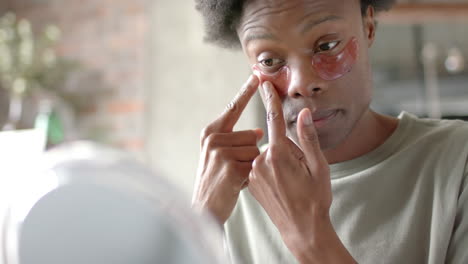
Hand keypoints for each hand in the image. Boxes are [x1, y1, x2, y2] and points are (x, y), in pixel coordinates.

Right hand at [192, 75, 262, 224]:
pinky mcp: (229, 165)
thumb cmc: (217, 181)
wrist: (204, 208)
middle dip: (250, 154)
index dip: (246, 91)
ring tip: (234, 177)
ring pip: (256, 150)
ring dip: (251, 165)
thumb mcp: (219, 155)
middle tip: (232, 169)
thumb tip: (259, 133)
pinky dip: (250, 175)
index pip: (233, 108)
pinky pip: (255, 163)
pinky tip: (235, 184)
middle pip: (252, 136)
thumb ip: (236, 140)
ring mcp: (220, 151)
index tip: (257, 75)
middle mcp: (213, 138)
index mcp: (211, 132)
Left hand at [248, 81, 354, 262]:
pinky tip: (282, 185)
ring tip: (292, 181)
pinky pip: (261, 167)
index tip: (264, 83)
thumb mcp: (319, 167)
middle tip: (301, 170)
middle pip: (275, 141)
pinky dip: (271, 170)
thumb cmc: (315, 198)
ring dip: (280, 161)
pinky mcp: (251, 182)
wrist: (301, 228)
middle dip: (288, 148)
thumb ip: (309, 138)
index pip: (273, 120)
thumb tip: (305, 113)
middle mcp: (261, 161)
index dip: (271, 100)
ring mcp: (254, 173)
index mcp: (279, 154)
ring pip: (268, 155)